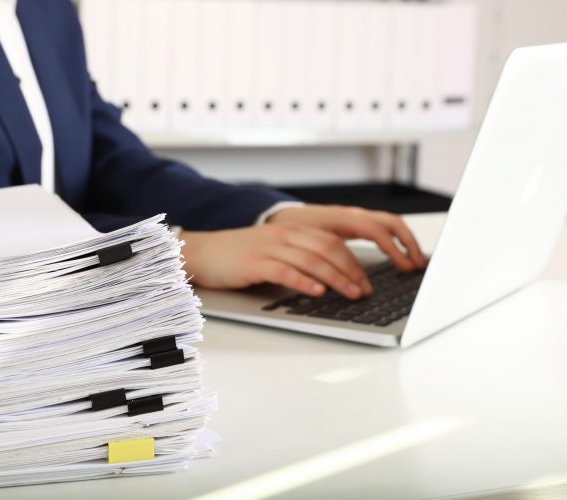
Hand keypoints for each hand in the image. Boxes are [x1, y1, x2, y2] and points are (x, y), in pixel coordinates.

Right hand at [179, 205, 426, 299]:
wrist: (201, 253)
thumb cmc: (237, 257)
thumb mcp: (271, 251)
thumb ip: (297, 258)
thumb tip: (326, 279)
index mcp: (291, 231)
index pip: (331, 242)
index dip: (353, 262)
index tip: (365, 281)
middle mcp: (284, 235)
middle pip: (328, 249)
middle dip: (351, 271)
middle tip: (364, 291)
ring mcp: (269, 247)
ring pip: (312, 260)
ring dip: (336, 279)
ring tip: (351, 294)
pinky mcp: (255, 262)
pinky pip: (285, 271)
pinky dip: (304, 282)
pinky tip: (318, 292)